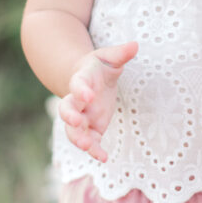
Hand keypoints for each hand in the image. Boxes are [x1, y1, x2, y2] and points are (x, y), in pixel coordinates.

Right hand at [58, 41, 138, 162]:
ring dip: (78, 138)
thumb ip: (120, 53)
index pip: (77, 84)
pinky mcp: (91, 128)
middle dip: (70, 116)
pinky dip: (94, 150)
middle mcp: (77, 100)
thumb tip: (135, 44)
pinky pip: (89, 141)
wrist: (89, 80)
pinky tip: (104, 158)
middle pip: (66, 109)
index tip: (88, 95)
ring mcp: (82, 116)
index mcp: (81, 79)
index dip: (80, 90)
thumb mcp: (109, 57)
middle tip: (77, 122)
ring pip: (73, 130)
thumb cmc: (100, 67)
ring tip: (87, 147)